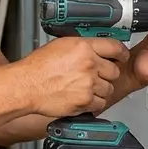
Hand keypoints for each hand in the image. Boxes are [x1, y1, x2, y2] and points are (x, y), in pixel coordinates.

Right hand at [16, 36, 130, 118]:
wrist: (25, 86)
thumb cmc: (37, 67)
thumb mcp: (60, 45)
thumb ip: (81, 46)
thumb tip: (94, 48)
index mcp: (83, 47)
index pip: (114, 47)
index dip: (121, 52)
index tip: (122, 56)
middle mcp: (88, 64)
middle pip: (114, 70)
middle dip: (107, 74)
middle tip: (96, 75)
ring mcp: (88, 84)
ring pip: (109, 88)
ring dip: (100, 89)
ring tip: (85, 87)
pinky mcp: (85, 101)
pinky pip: (101, 103)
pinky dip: (94, 103)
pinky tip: (82, 97)